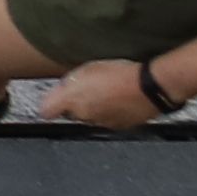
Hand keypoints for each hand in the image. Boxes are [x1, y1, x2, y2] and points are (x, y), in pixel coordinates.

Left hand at [42, 61, 167, 129]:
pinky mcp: (118, 127)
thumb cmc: (119, 73)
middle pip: (70, 113)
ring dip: (92, 108)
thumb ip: (69, 82)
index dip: (49, 104)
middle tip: (86, 88)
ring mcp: (101, 123)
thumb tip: (61, 90)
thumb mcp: (87, 68)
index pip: (46, 111)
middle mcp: (84, 116)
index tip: (53, 98)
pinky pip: (106, 120)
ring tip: (106, 92)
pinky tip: (118, 100)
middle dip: (74, 103)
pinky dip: (109, 113)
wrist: (149, 87)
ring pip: (88, 117)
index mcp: (72, 101)